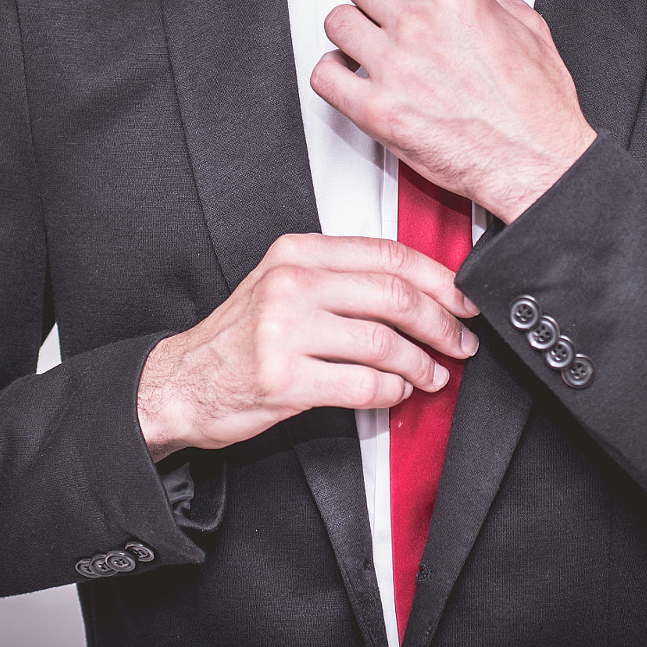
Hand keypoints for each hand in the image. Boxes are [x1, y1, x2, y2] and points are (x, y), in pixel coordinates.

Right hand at [136, 233, 479, 461]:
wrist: (181, 384)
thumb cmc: (240, 338)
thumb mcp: (283, 286)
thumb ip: (341, 279)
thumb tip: (421, 289)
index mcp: (296, 253)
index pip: (386, 254)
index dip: (439, 278)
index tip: (464, 299)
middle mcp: (290, 285)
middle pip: (394, 296)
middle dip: (441, 323)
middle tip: (460, 342)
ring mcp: (284, 331)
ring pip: (384, 343)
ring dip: (421, 364)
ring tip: (432, 375)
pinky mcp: (283, 379)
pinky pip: (363, 385)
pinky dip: (392, 392)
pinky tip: (397, 393)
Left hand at [311, 0, 596, 223]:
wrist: (536, 160)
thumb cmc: (537, 105)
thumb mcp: (527, 24)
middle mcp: (420, 27)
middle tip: (375, 8)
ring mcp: (395, 68)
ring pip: (337, 22)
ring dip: (347, 30)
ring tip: (361, 43)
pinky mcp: (377, 111)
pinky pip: (325, 76)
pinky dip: (330, 73)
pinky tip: (349, 77)